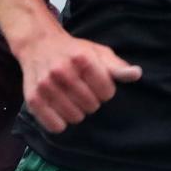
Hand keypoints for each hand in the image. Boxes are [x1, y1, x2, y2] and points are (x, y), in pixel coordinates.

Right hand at [17, 28, 141, 132]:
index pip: (107, 92)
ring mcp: (46, 86)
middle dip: (91, 100)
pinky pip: (56, 127)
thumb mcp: (97, 52)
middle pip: (92, 106)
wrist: (39, 44)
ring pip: (75, 118)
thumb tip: (137, 74)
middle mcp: (62, 71)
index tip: (97, 83)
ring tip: (71, 97)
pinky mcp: (33, 99)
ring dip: (77, 111)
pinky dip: (61, 122)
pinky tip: (59, 107)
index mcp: (82, 58)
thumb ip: (117, 66)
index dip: (105, 90)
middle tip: (82, 89)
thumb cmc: (73, 50)